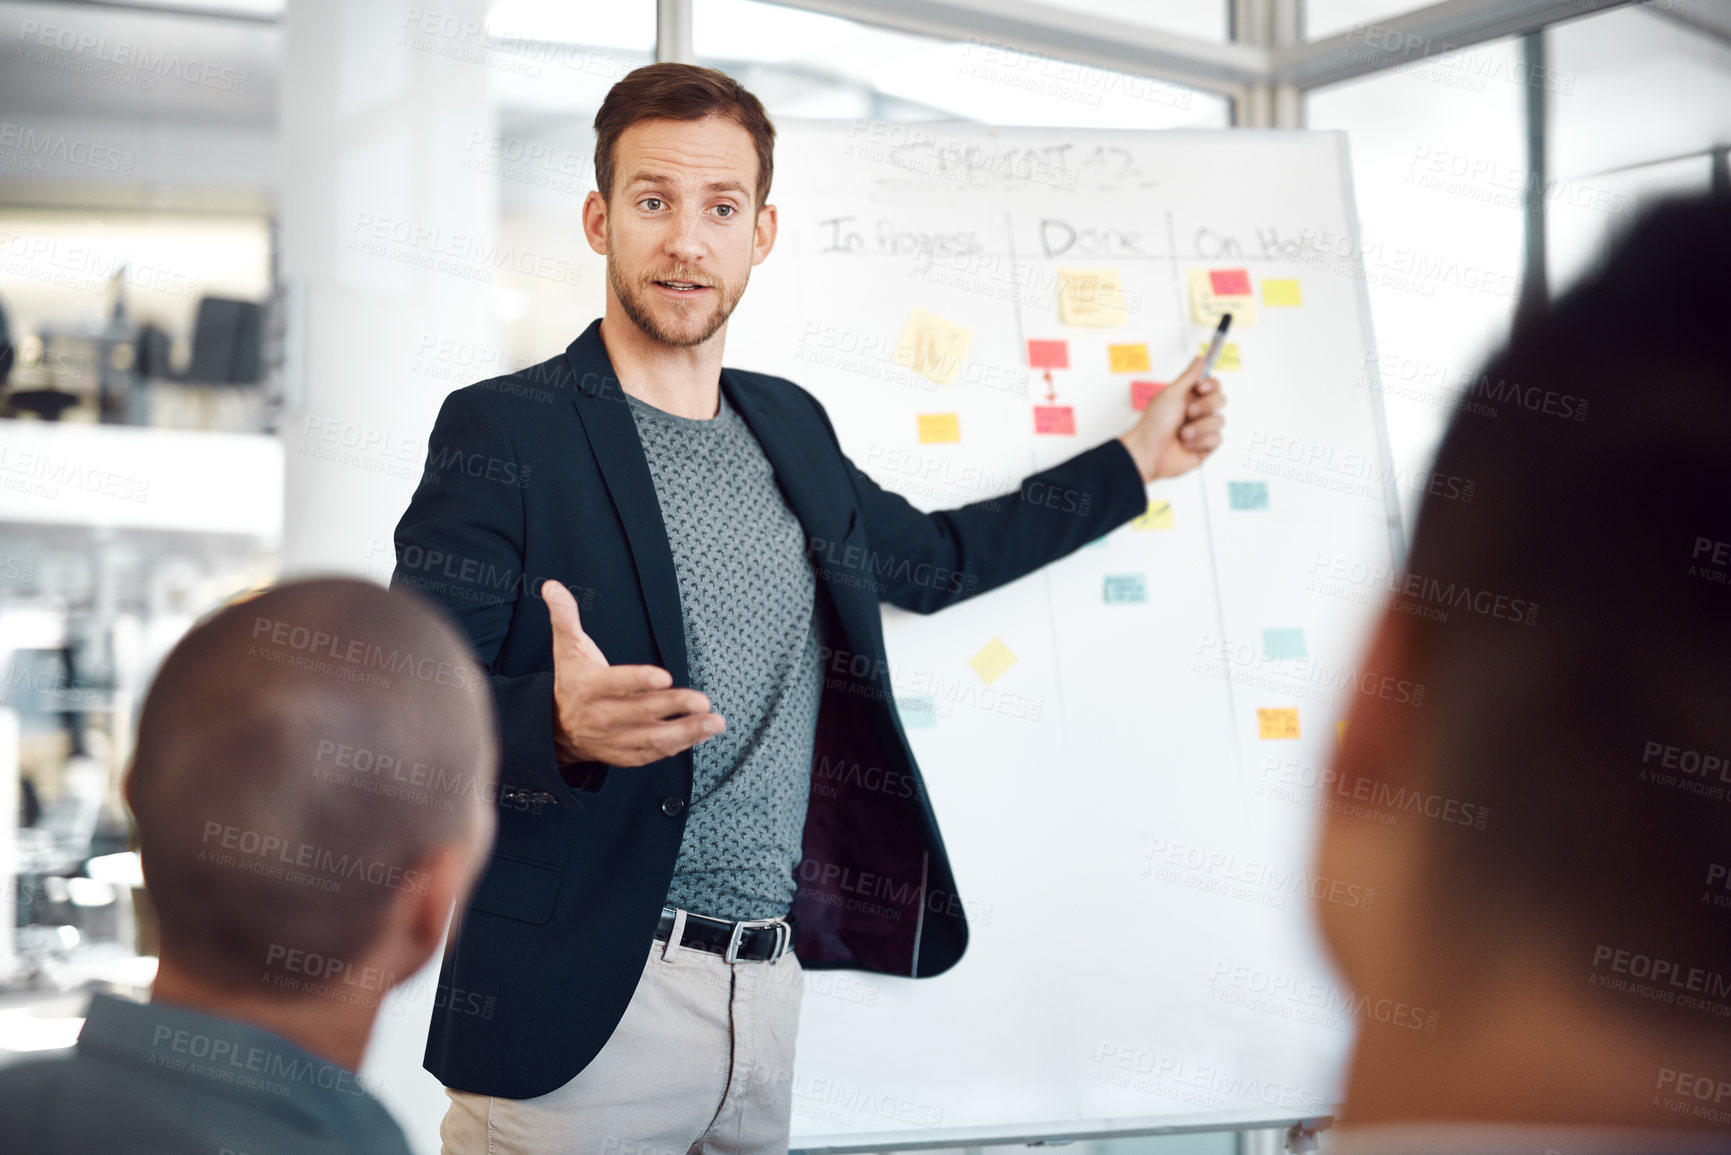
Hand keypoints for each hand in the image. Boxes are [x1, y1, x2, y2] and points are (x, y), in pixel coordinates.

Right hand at [543, 579, 723, 766]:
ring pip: (654, 739)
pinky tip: (703, 732)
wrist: (557, 729)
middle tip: (703, 700)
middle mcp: (601, 716)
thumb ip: (565, 617)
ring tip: (715, 721)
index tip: (665, 677)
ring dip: (688, 732)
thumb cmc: (572, 681)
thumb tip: (552, 585)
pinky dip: (681, 745)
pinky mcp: (627, 755)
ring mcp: (615, 739)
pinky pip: (656, 754)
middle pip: (642, 712)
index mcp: (588, 687)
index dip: (640, 681)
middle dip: (675, 706)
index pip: (616, 684)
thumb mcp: (566, 649)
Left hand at [1117, 355, 1227, 482]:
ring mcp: (1203, 430)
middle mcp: (1198, 412)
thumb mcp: (1172, 394)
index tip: (1201, 388)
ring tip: (1182, 434)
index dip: (1212, 385)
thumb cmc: (1154, 423)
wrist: (1149, 452)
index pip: (1213, 385)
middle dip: (1205, 406)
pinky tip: (1187, 444)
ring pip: (1220, 421)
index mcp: (1189, 397)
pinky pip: (1217, 439)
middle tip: (1188, 413)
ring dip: (1199, 427)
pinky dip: (1200, 441)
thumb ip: (1189, 376)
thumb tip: (1199, 358)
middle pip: (1221, 400)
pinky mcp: (1206, 447)